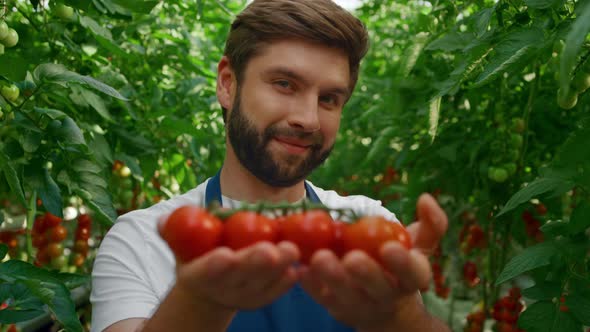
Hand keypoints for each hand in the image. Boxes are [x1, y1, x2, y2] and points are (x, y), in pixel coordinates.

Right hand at [174, 241, 299, 310]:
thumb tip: (163, 219)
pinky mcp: (263, 297)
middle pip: (240, 276)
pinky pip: (277, 290)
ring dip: (279, 267)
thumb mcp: (181, 245)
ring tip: (293, 250)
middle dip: (255, 263)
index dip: (215, 265)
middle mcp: (222, 288)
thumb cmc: (197, 257)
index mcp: (198, 275)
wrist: (209, 288)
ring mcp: (244, 295)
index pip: (206, 271)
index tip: (225, 255)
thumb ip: (173, 231)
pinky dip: (290, 280)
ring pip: (263, 282)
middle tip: (270, 250)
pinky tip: (302, 267)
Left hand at [298, 193, 447, 330]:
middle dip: (366, 273)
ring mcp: (361, 305)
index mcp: (412, 279)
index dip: (403, 263)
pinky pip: (323, 297)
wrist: (386, 308)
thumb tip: (425, 198)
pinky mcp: (337, 308)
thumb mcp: (421, 246)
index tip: (390, 248)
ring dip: (333, 278)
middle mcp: (388, 296)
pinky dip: (311, 284)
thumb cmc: (401, 266)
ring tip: (320, 258)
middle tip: (352, 258)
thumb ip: (432, 223)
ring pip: (347, 295)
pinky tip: (300, 268)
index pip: (412, 273)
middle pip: (378, 288)